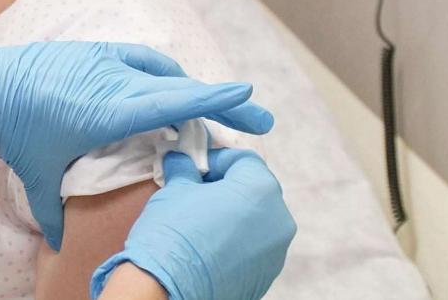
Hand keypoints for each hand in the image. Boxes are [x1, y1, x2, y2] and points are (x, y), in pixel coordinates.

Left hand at [0, 23, 274, 248]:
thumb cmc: (10, 127)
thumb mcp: (37, 174)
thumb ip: (55, 210)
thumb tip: (61, 244)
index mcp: (108, 111)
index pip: (173, 103)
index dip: (215, 99)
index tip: (249, 97)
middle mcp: (112, 81)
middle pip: (179, 89)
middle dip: (222, 102)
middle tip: (258, 121)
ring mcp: (103, 61)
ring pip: (161, 73)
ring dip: (188, 90)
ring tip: (210, 111)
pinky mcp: (92, 52)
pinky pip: (138, 60)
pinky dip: (159, 74)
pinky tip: (165, 89)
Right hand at [91, 149, 296, 299]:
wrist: (168, 287)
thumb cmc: (174, 231)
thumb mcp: (175, 189)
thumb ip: (185, 169)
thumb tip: (181, 160)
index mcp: (261, 190)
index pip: (243, 160)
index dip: (216, 159)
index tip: (193, 167)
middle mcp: (279, 220)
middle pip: (254, 190)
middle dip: (227, 187)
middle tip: (195, 192)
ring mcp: (275, 253)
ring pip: (257, 221)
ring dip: (233, 215)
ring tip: (201, 223)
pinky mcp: (265, 277)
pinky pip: (254, 248)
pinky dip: (235, 242)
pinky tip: (207, 247)